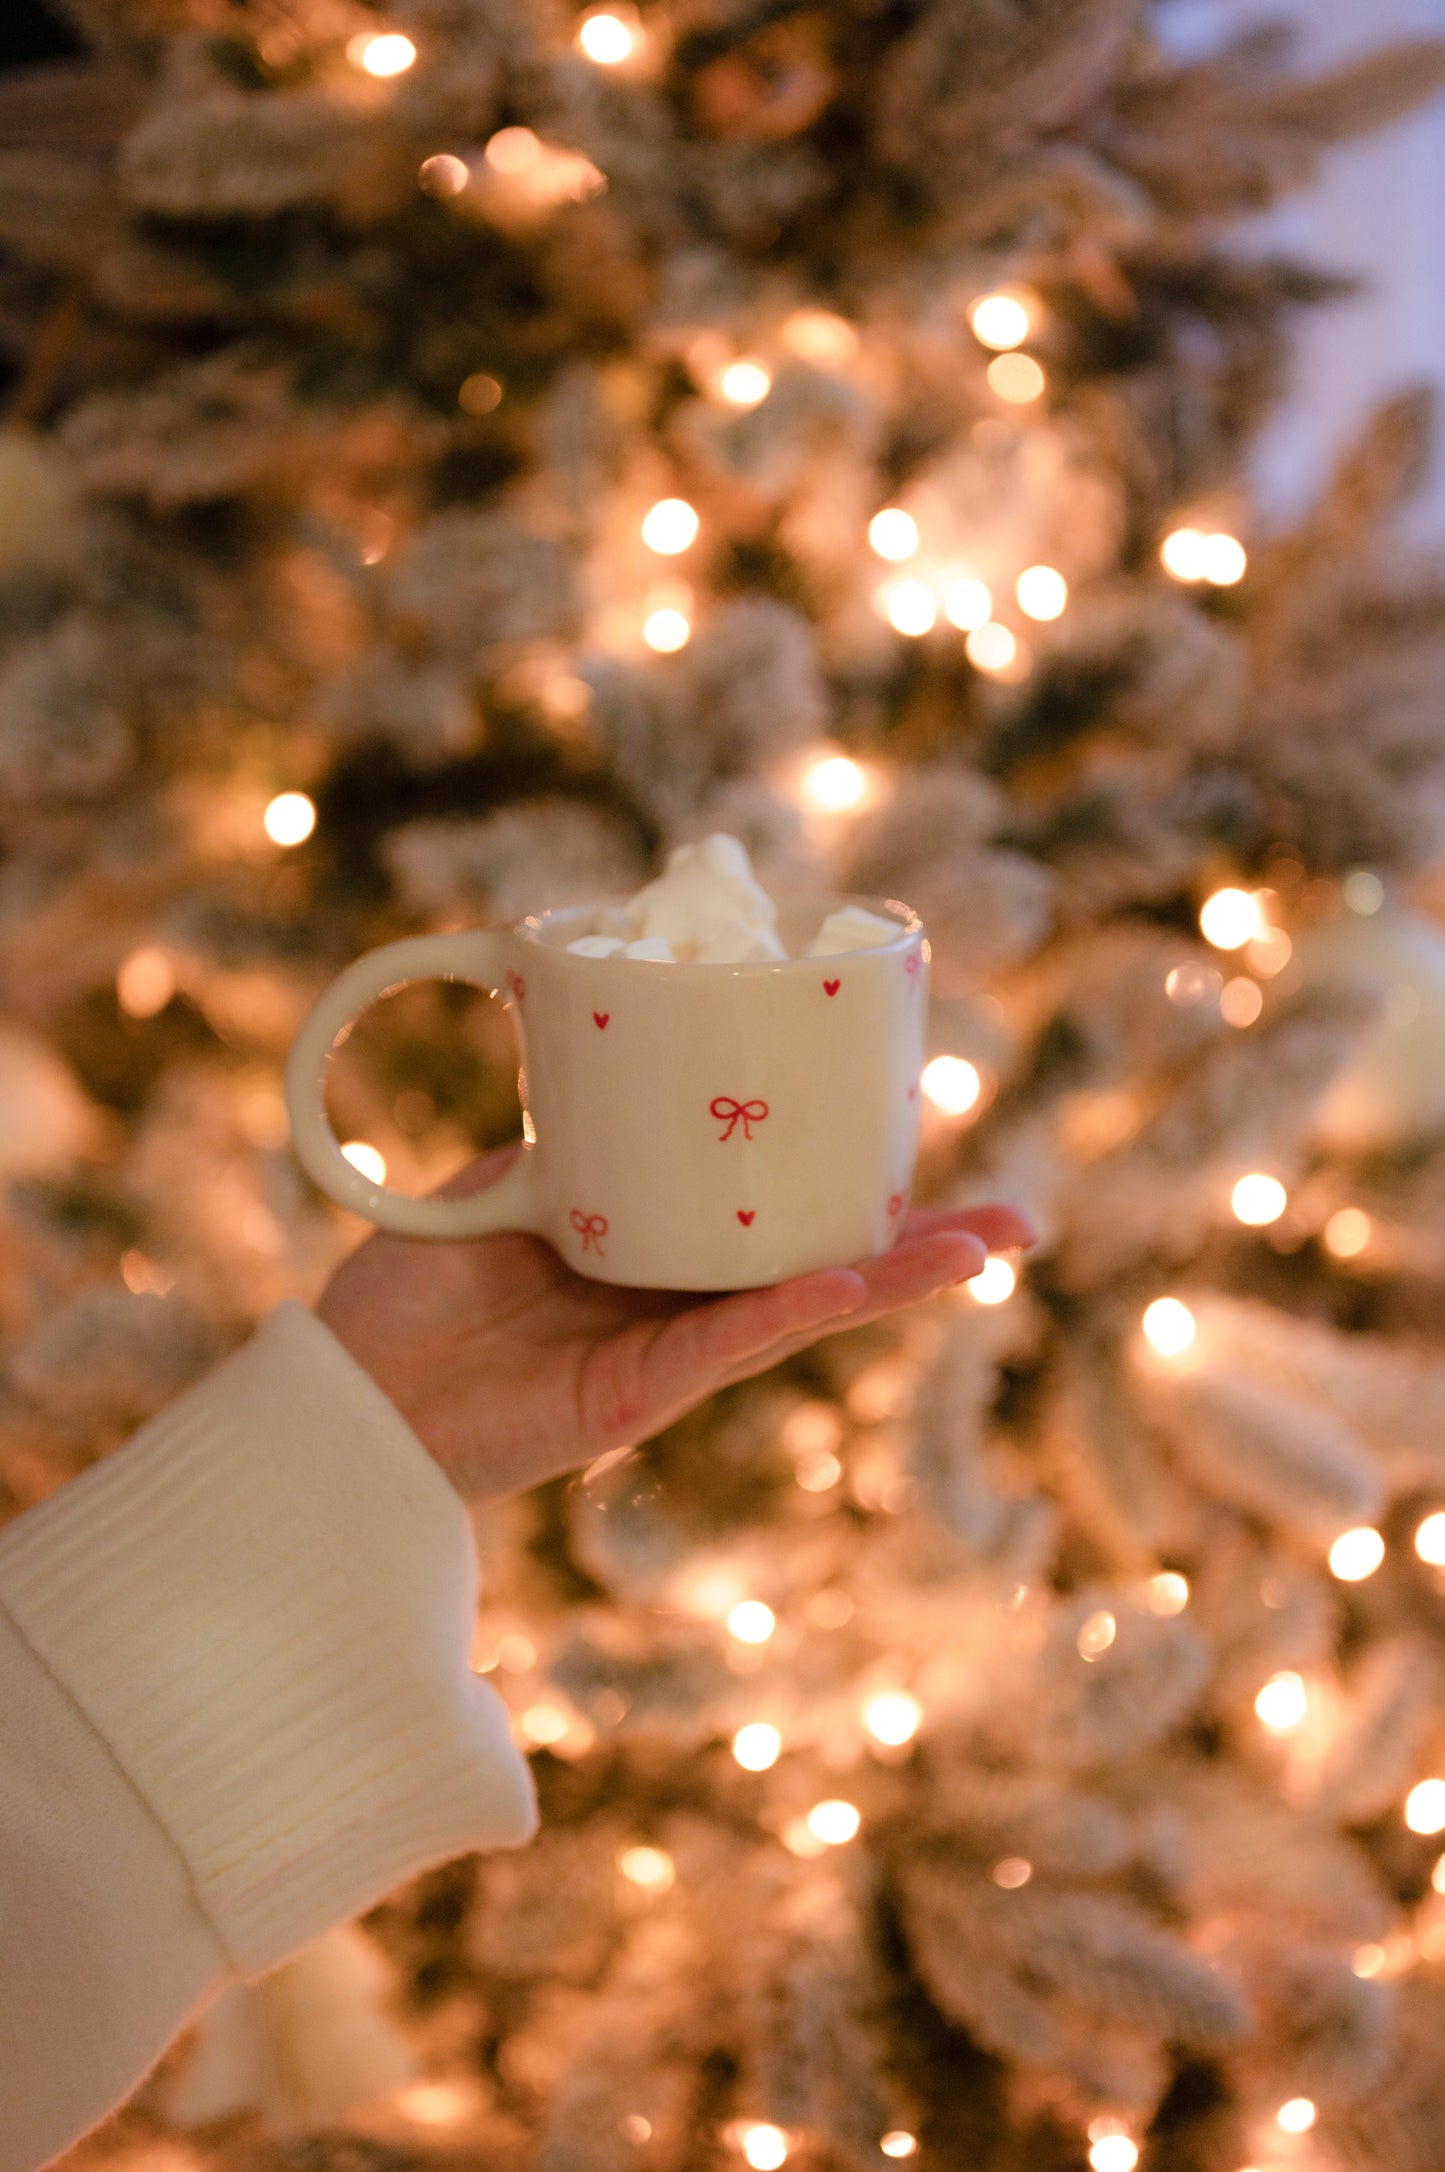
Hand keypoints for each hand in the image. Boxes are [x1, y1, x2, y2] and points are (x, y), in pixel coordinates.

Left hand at [318, 1149, 1034, 1500]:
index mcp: (658, 1257)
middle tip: (1017, 1225)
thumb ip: (569, 1147)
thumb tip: (622, 1072)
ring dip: (890, 1281)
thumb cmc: (408, 1294)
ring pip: (796, 1310)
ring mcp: (663, 1356)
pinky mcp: (630, 1399)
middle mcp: (678, 1308)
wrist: (342, 1387)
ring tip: (978, 1252)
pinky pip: (720, 1349)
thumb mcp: (502, 1189)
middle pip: (820, 1269)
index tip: (930, 1158)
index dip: (856, 1198)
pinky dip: (781, 1314)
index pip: (778, 1222)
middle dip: (920, 1251)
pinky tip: (846, 1284)